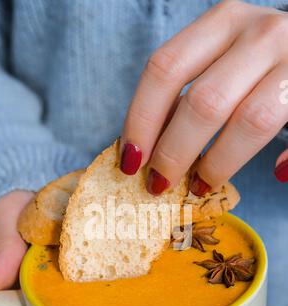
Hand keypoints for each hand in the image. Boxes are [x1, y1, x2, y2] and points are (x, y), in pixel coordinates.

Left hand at [120, 0, 287, 194]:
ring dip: (218, 163)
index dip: (141, 120)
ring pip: (249, 122)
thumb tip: (145, 147)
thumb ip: (189, 91)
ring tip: (201, 185)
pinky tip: (275, 173)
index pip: (165, 69)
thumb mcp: (220, 60)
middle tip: (159, 184)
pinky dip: (286, 160)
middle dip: (174, 152)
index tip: (131, 161)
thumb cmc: (258, 61)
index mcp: (222, 23)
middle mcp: (259, 35)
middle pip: (204, 102)